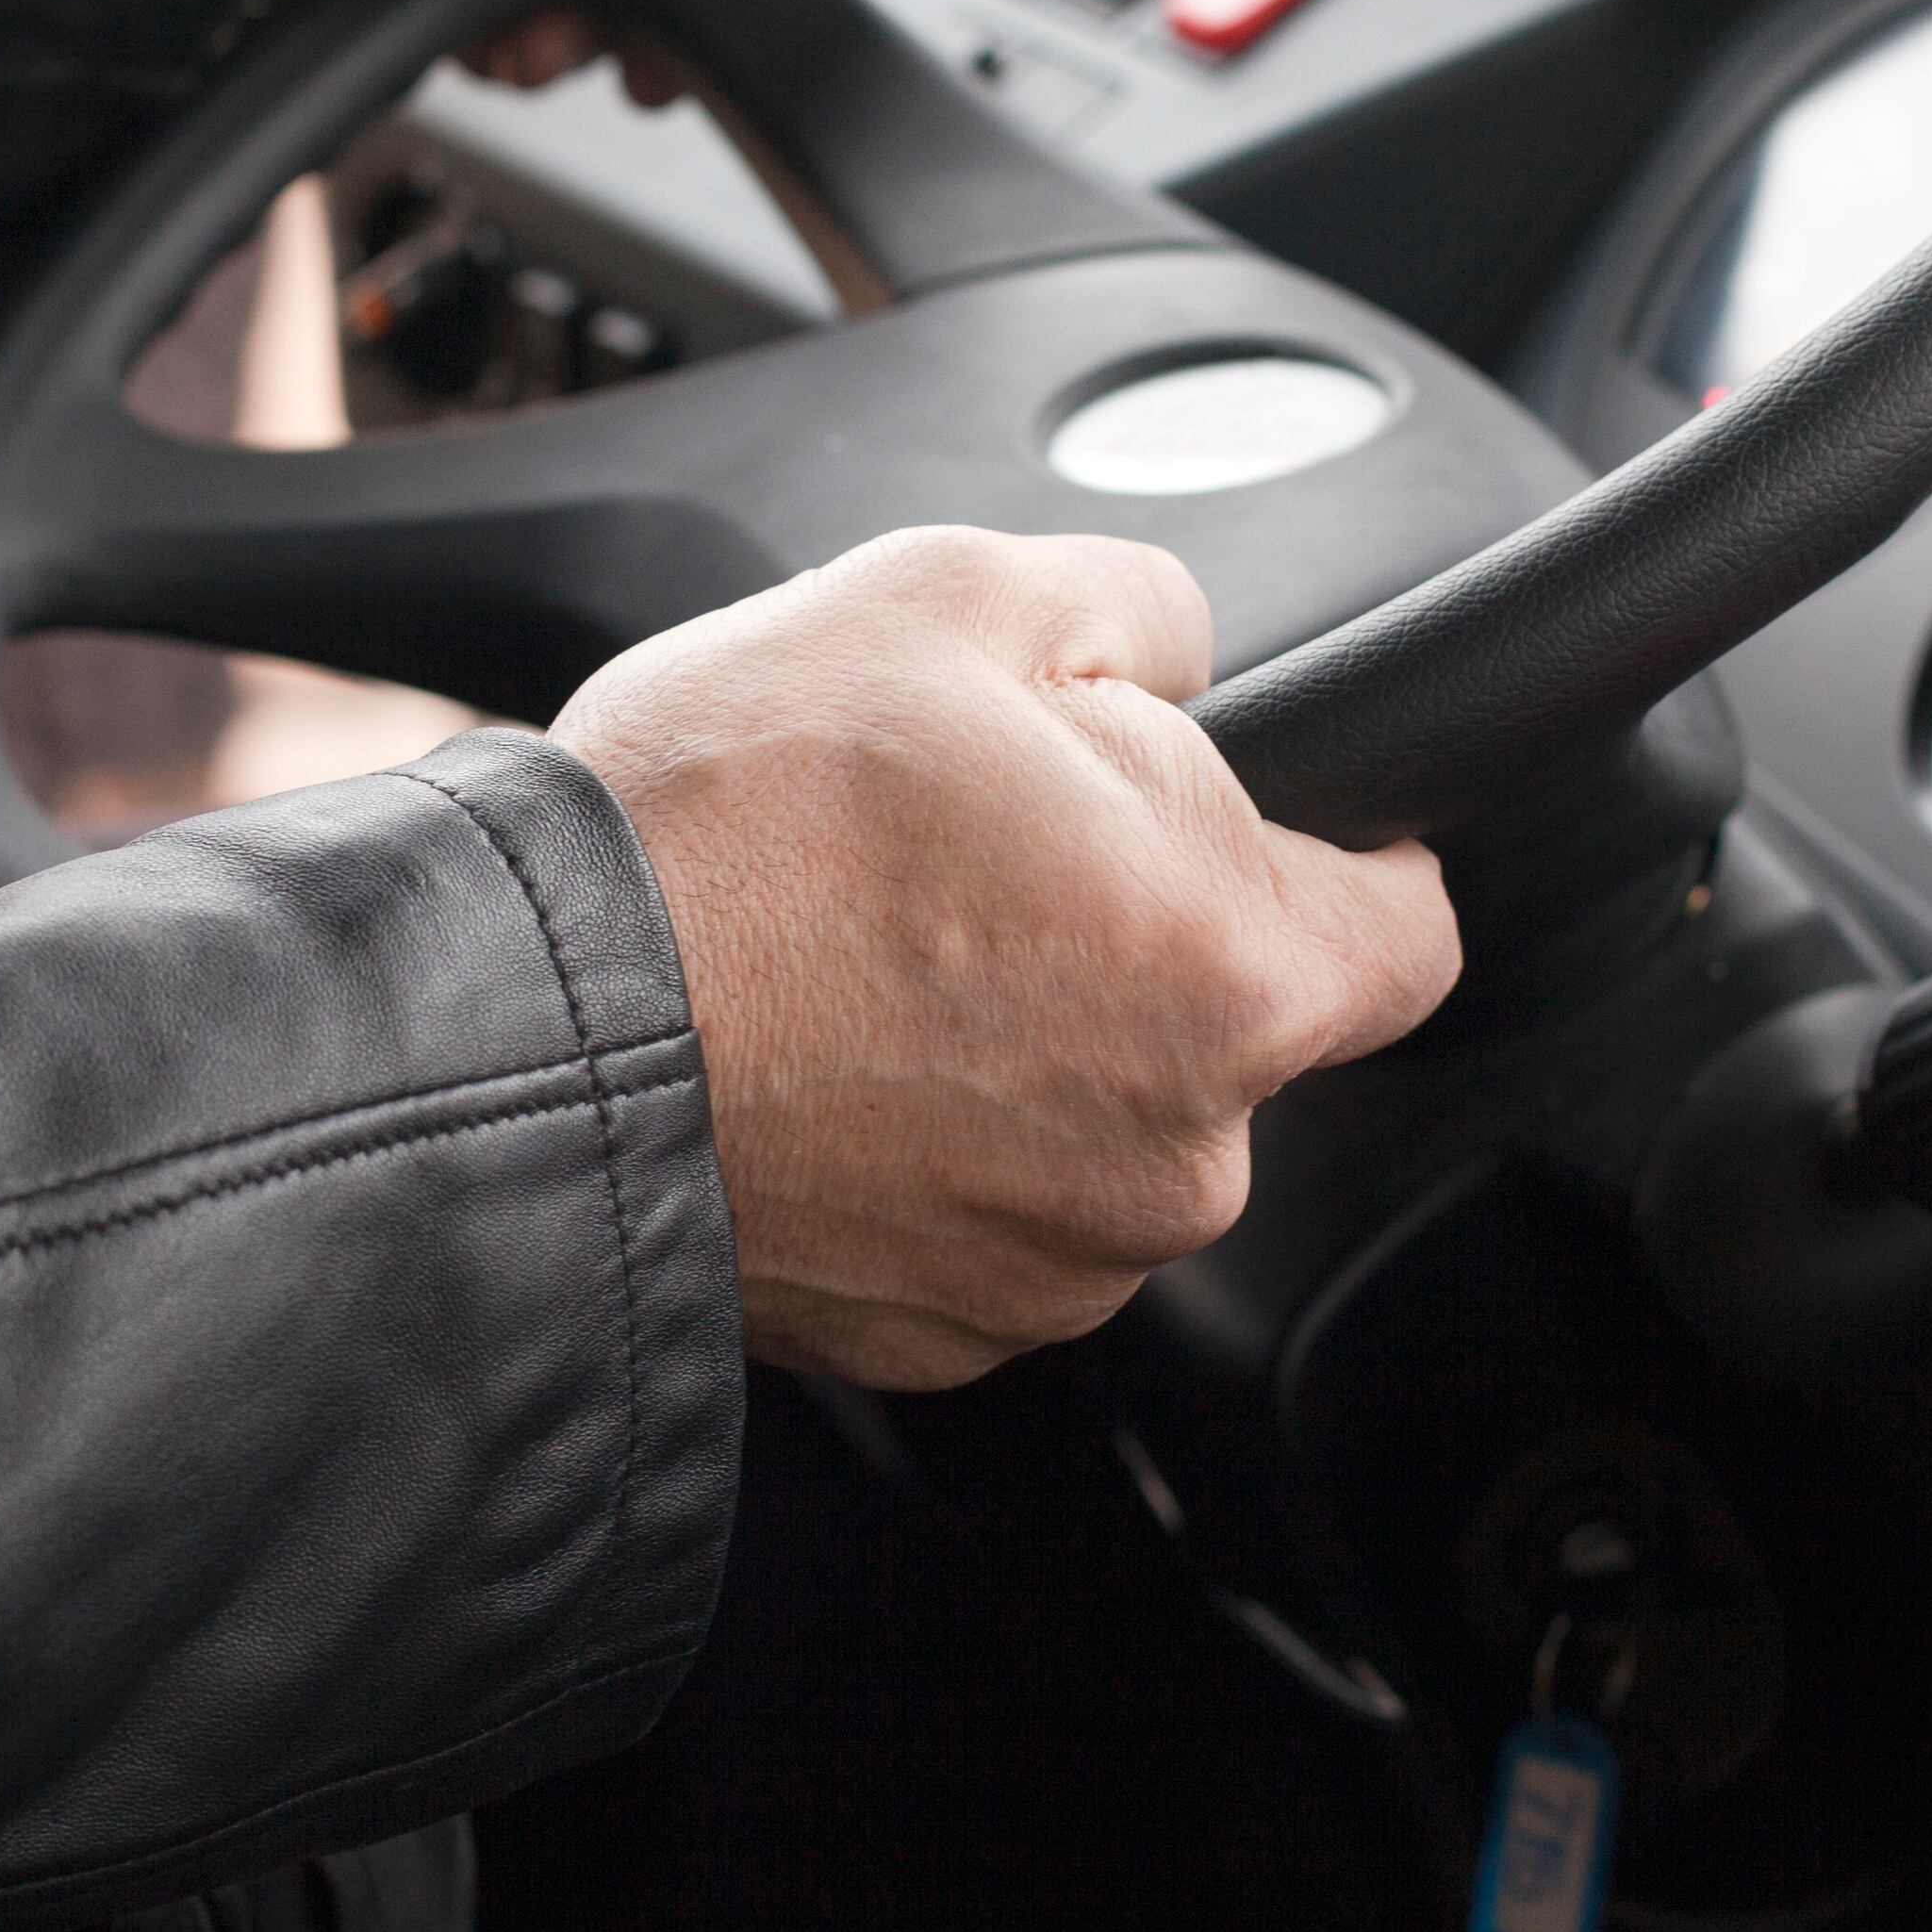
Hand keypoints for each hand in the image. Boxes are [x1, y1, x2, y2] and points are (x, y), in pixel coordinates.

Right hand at [552, 529, 1461, 1392]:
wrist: (520, 1038)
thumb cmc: (722, 831)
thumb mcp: (951, 594)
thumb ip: (1143, 612)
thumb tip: (1188, 651)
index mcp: (1233, 977)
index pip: (1411, 934)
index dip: (1354, 854)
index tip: (1281, 826)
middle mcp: (1176, 1159)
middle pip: (1235, 1024)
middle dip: (1139, 932)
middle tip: (975, 851)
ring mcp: (1055, 1269)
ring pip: (1104, 1122)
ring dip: (1028, 1043)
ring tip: (871, 950)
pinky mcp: (939, 1337)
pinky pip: (989, 1211)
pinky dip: (932, 1141)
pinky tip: (828, 1053)